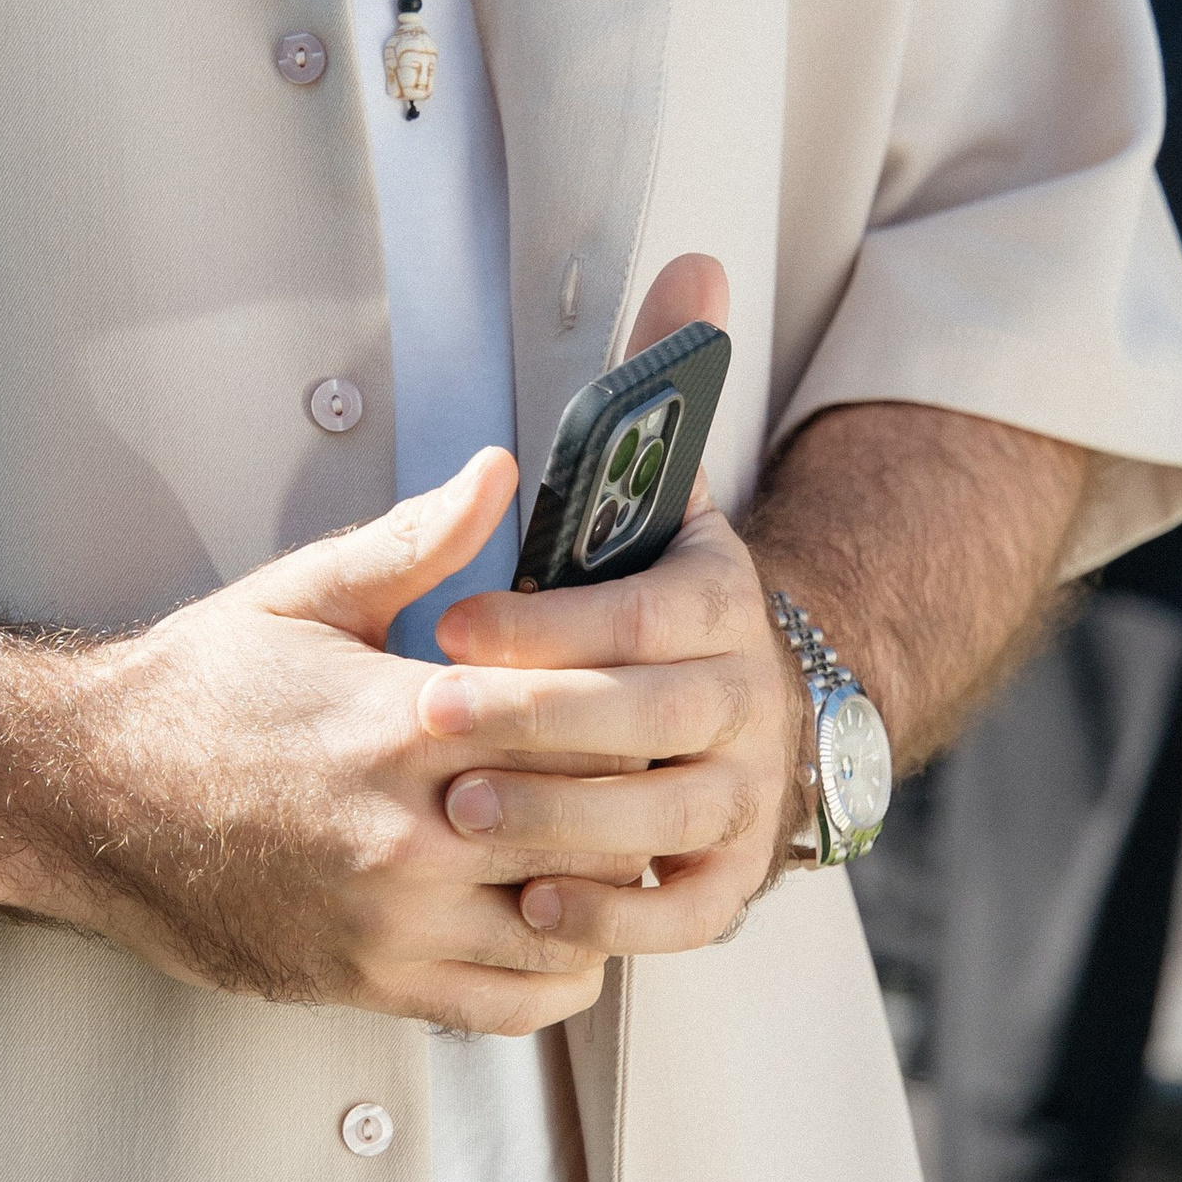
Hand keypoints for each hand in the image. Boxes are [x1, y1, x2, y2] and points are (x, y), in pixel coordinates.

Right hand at [0, 449, 637, 1033]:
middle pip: (589, 827)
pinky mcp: (370, 983)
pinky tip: (555, 916)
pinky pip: (511, 1005)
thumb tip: (499, 473)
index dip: (628, 706)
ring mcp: (390, 924)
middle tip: (652, 763)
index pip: (573, 724)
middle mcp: (405, 836)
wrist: (86, 794)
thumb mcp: (304, 593)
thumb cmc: (197, 688)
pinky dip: (558, 970)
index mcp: (401, 724)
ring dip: (603, 886)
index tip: (646, 685)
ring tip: (608, 836)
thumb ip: (417, 541)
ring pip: (567, 924)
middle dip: (631, 796)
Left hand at [417, 254, 804, 964]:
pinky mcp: (730, 880)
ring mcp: (748, 795)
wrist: (748, 705)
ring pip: (664, 815)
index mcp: (722, 599)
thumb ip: (657, 385)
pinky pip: (681, 911)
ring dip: (564, 819)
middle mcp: (750, 699)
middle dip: (536, 721)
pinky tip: (535, 906)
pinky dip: (616, 917)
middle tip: (430, 724)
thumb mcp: (651, 491)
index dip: (550, 622)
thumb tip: (694, 264)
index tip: (454, 623)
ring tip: (464, 812)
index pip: (644, 611)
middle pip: (647, 716)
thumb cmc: (647, 594)